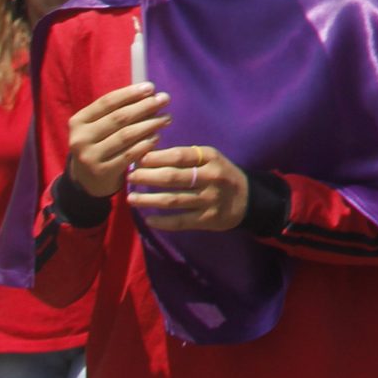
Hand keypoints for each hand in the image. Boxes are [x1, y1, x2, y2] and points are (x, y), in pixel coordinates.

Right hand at [66, 83, 169, 198]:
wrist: (88, 179)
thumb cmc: (100, 143)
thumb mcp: (100, 126)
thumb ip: (118, 110)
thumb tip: (150, 93)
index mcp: (78, 121)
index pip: (107, 102)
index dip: (130, 93)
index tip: (151, 87)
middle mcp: (80, 138)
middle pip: (119, 117)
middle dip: (145, 106)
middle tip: (165, 99)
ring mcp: (90, 157)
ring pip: (126, 135)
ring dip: (150, 124)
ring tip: (166, 118)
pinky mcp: (102, 171)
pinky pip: (130, 154)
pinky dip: (146, 143)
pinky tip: (157, 136)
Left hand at [124, 146, 248, 231]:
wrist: (247, 199)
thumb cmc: (221, 175)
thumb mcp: (210, 159)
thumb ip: (186, 157)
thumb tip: (149, 156)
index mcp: (211, 158)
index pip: (180, 156)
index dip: (157, 157)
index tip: (138, 158)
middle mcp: (211, 177)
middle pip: (173, 177)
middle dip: (148, 177)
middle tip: (130, 177)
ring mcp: (209, 199)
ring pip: (173, 200)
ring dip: (149, 200)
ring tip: (131, 198)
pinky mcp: (207, 219)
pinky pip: (180, 221)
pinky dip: (162, 221)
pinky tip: (148, 219)